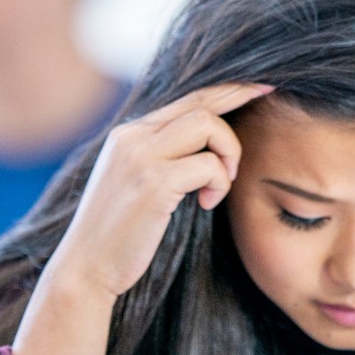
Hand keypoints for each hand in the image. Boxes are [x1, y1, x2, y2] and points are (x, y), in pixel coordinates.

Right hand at [8, 83, 270, 354]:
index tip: (260, 86)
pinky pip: (208, 165)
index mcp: (128, 134)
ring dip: (228, 155)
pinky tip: (206, 203)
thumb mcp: (135, 184)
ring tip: (219, 186)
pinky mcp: (152, 182)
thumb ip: (161, 158)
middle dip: (240, 101)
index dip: (228, 90)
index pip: (187, 98)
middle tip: (269, 102)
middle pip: (201, 103)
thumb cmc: (118, 235)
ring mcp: (140, 156)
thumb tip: (205, 148)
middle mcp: (131, 136)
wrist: (86, 269)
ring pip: (207, 125)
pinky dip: (219, 183)